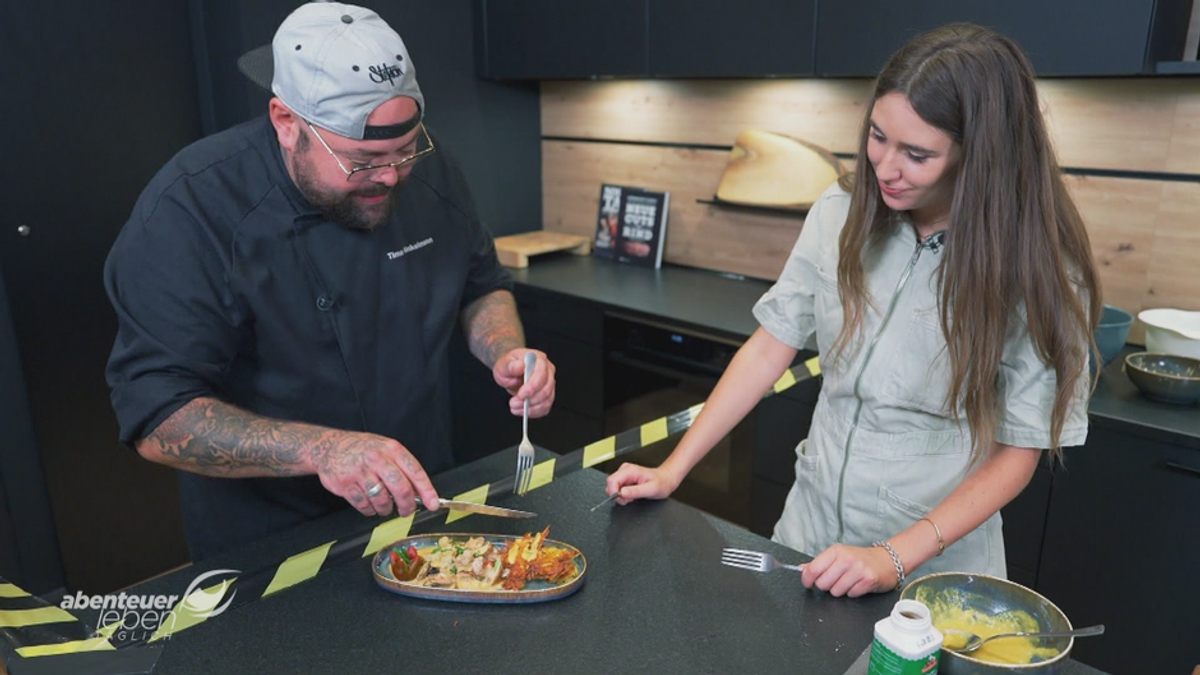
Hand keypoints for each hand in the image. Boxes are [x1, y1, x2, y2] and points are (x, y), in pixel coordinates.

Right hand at [307, 430, 439, 517]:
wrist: (329, 447)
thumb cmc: (362, 450)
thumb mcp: (385, 449)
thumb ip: (402, 468)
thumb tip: (420, 492)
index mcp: (391, 449)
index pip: (415, 472)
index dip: (427, 490)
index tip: (433, 504)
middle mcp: (377, 459)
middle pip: (400, 489)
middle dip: (407, 506)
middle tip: (407, 511)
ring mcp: (360, 472)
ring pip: (382, 501)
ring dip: (386, 509)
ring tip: (384, 505)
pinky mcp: (345, 484)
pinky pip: (364, 506)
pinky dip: (369, 510)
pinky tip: (369, 503)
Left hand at [493, 348, 555, 417]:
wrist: (511, 371)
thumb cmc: (509, 366)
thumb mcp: (504, 364)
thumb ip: (511, 366)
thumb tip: (520, 366)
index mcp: (539, 359)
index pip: (541, 373)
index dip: (532, 386)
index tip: (521, 395)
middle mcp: (548, 371)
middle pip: (546, 389)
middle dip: (530, 400)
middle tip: (513, 403)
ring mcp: (549, 383)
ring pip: (547, 400)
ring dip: (531, 408)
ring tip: (515, 408)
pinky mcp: (548, 395)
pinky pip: (545, 407)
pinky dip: (534, 412)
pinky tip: (522, 411)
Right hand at [604, 462, 682, 503]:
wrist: (666, 479)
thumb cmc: (662, 482)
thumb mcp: (651, 489)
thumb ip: (635, 491)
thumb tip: (622, 493)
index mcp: (630, 470)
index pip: (612, 480)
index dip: (614, 492)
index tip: (623, 499)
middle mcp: (625, 470)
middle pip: (610, 484)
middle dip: (618, 495)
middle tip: (630, 499)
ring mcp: (624, 474)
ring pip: (613, 487)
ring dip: (621, 496)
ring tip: (633, 496)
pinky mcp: (625, 479)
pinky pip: (618, 488)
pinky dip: (623, 495)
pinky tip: (632, 494)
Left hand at [800, 543, 896, 597]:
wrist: (887, 560)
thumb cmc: (860, 559)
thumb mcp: (838, 556)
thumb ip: (819, 563)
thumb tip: (801, 569)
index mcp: (835, 551)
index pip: (813, 569)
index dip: (807, 580)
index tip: (808, 583)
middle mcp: (846, 559)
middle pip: (823, 583)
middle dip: (827, 586)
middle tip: (835, 580)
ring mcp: (858, 569)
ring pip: (836, 592)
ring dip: (840, 590)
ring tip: (849, 581)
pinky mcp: (868, 580)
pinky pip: (851, 595)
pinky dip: (853, 592)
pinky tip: (858, 585)